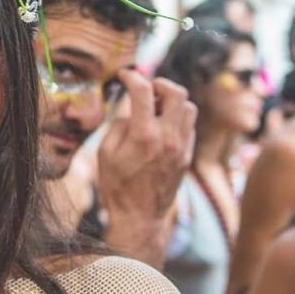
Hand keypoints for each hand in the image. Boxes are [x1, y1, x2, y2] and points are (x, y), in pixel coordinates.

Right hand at [97, 70, 196, 265]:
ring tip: (155, 108)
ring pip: (188, 107)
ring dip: (172, 101)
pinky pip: (189, 125)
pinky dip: (177, 117)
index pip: (143, 91)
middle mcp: (167, 138)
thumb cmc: (117, 186)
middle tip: (146, 89)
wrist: (139, 217)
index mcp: (144, 136)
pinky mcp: (187, 156)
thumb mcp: (105, 153)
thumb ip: (120, 125)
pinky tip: (162, 126)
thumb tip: (132, 109)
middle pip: (177, 92)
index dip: (132, 76)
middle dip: (160, 83)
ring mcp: (181, 147)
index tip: (124, 75)